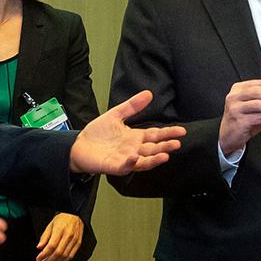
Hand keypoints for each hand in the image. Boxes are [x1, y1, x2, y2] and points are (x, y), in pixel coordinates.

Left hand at [35, 213, 83, 260]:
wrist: (75, 214)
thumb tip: (39, 247)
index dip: (44, 254)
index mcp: (60, 230)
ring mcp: (74, 240)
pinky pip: (71, 256)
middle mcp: (68, 235)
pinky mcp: (78, 243)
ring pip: (64, 257)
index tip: (38, 258)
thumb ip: (44, 237)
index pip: (51, 246)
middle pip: (58, 253)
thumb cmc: (63, 219)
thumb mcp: (50, 225)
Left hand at [69, 90, 185, 174]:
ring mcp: (125, 159)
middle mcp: (134, 149)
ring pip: (144, 161)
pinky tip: (134, 158)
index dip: (168, 133)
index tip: (182, 131)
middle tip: (177, 144)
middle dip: (165, 146)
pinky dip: (130, 163)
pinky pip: (125, 166)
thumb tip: (149, 93)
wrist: (79, 145)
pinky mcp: (114, 166)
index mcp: (135, 137)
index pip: (156, 135)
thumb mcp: (116, 115)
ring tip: (165, 155)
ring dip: (154, 159)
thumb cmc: (97, 133)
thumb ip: (132, 106)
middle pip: (153, 148)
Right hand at [218, 80, 260, 154]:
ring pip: (259, 104)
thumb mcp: (254, 107)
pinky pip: (259, 117)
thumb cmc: (243, 119)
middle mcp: (235, 96)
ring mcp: (235, 108)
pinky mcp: (238, 120)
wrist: (228, 136)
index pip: (260, 83)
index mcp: (239, 88)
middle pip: (259, 91)